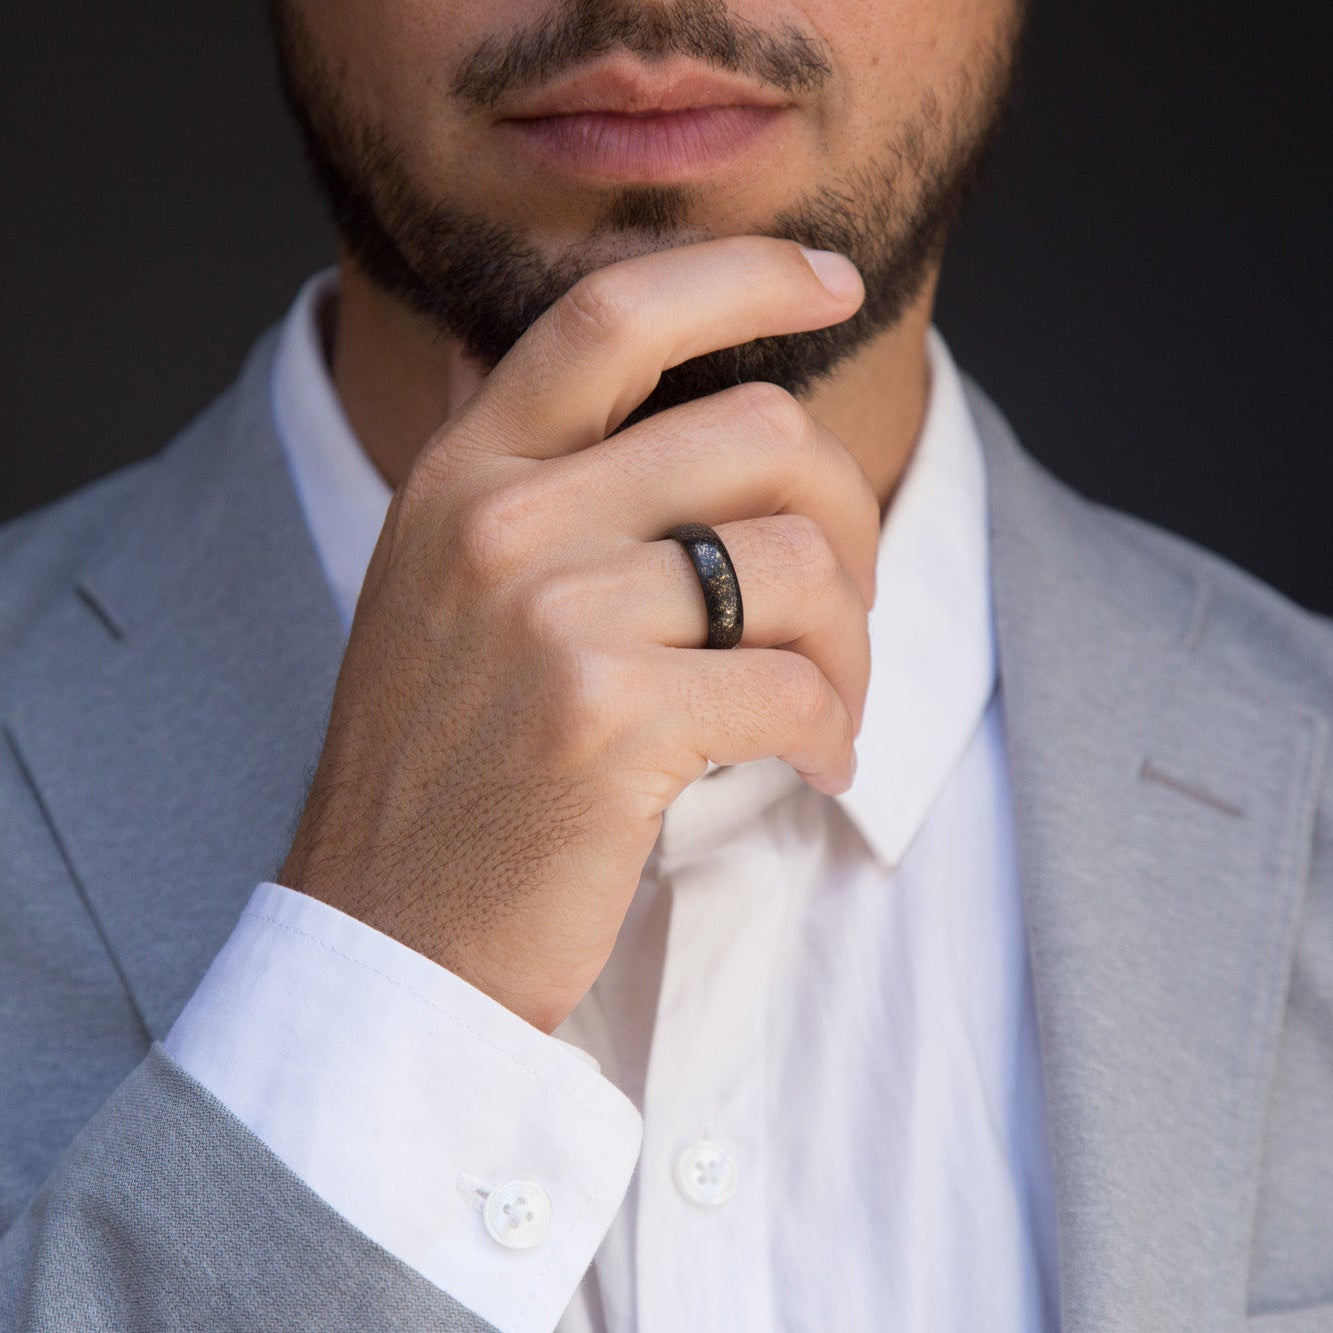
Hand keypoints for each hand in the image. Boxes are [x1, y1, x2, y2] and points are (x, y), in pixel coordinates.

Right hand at [279, 237, 876, 1031]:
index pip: (614, 315)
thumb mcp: (445, 590)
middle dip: (848, 515)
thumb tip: (636, 376)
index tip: (828, 282)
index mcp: (463, 471)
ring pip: (798, 565)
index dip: (743, 274)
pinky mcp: (606, 718)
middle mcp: (501, 519)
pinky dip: (836, 730)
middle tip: (848, 602)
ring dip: (852, 644)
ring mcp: (550, 614)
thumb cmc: (445, 766)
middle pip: (758, 435)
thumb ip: (529, 479)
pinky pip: (795, 687)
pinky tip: (816, 765)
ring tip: (830, 705)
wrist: (389, 934)